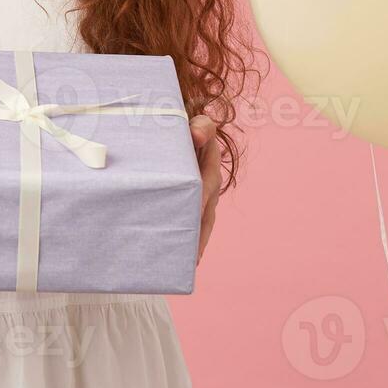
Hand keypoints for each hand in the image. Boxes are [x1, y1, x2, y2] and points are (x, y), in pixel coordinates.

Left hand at [188, 115, 222, 265]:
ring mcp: (201, 197)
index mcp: (210, 170)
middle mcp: (209, 188)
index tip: (194, 222)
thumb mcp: (198, 123)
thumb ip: (201, 126)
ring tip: (184, 264)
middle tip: (189, 258)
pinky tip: (176, 255)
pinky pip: (191, 222)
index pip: (206, 191)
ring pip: (199, 223)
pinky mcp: (190, 202)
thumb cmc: (191, 127)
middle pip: (205, 216)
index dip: (200, 207)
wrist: (185, 130)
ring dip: (194, 242)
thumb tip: (196, 134)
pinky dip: (186, 238)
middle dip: (198, 236)